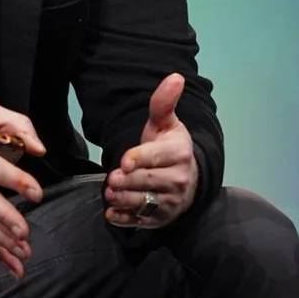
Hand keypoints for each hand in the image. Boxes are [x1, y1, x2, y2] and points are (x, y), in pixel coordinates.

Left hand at [104, 73, 197, 227]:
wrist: (188, 177)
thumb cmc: (169, 146)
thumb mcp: (166, 123)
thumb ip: (163, 103)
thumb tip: (175, 76)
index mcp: (179, 153)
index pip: (156, 157)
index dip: (139, 159)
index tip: (123, 162)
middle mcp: (178, 179)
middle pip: (147, 181)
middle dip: (127, 181)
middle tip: (111, 178)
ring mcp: (171, 201)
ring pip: (145, 202)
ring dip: (124, 199)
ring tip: (109, 192)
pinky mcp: (162, 218)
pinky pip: (143, 221)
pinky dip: (126, 219)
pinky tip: (111, 214)